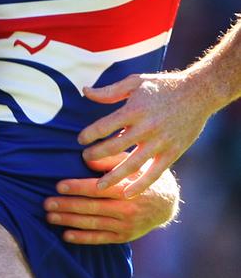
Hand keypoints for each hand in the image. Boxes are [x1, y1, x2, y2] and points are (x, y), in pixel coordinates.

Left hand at [44, 155, 180, 244]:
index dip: (77, 188)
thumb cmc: (142, 178)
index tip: (58, 186)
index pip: (97, 189)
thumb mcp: (131, 164)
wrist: (165, 204)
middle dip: (67, 205)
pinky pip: (100, 239)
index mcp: (126, 189)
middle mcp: (126, 209)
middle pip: (91, 208)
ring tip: (50, 217)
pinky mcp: (123, 237)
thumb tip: (85, 157)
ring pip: (92, 224)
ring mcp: (125, 225)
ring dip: (69, 221)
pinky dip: (82, 238)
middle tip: (46, 203)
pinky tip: (66, 235)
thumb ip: (109, 161)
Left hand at [77, 71, 209, 197]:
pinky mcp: (173, 153)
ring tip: (99, 186)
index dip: (88, 135)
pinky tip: (127, 194)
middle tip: (84, 159)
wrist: (198, 94)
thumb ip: (109, 91)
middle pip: (114, 147)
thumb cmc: (162, 86)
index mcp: (134, 110)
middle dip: (95, 156)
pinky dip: (141, 185)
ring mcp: (160, 142)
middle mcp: (146, 128)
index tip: (80, 140)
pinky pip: (155, 173)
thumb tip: (85, 92)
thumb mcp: (134, 82)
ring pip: (132, 164)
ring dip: (113, 176)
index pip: (104, 126)